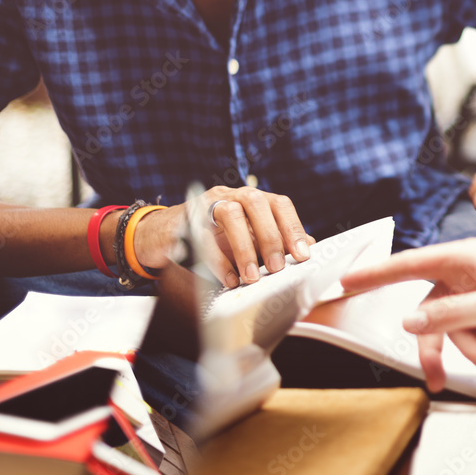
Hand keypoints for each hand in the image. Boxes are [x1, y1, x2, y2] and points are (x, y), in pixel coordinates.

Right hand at [134, 186, 314, 286]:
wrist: (165, 235)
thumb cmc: (212, 237)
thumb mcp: (246, 238)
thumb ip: (275, 240)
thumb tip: (310, 247)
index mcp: (251, 199)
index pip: (279, 204)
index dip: (293, 228)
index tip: (304, 256)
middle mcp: (231, 195)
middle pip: (256, 203)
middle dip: (270, 237)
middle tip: (277, 268)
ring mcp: (206, 204)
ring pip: (230, 214)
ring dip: (244, 247)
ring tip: (251, 278)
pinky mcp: (184, 220)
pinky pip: (202, 234)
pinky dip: (217, 259)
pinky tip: (228, 279)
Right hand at [341, 239, 475, 391]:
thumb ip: (451, 315)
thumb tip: (410, 322)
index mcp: (464, 257)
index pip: (408, 264)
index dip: (373, 274)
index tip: (343, 281)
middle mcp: (468, 271)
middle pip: (431, 312)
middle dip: (439, 347)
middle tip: (434, 380)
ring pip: (455, 328)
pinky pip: (475, 333)